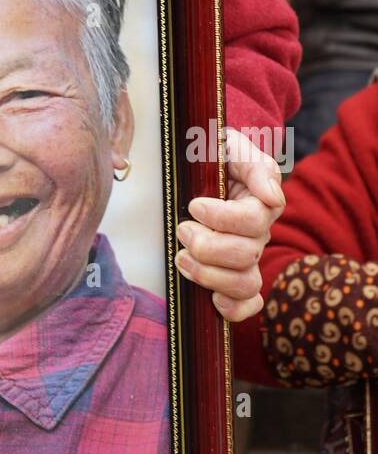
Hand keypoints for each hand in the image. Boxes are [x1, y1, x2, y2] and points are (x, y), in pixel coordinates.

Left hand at [174, 126, 285, 321]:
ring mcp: (249, 257)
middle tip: (181, 229)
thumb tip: (272, 196)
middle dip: (207, 246)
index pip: (254, 220)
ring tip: (181, 259)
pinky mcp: (236, 276)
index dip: (222, 218)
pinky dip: (232, 308)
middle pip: (246, 254)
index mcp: (262, 201)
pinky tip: (211, 297)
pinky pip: (247, 304)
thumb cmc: (215, 154)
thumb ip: (254, 165)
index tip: (194, 205)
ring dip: (209, 276)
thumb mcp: (231, 145)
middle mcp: (259, 233)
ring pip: (245, 283)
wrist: (201, 164)